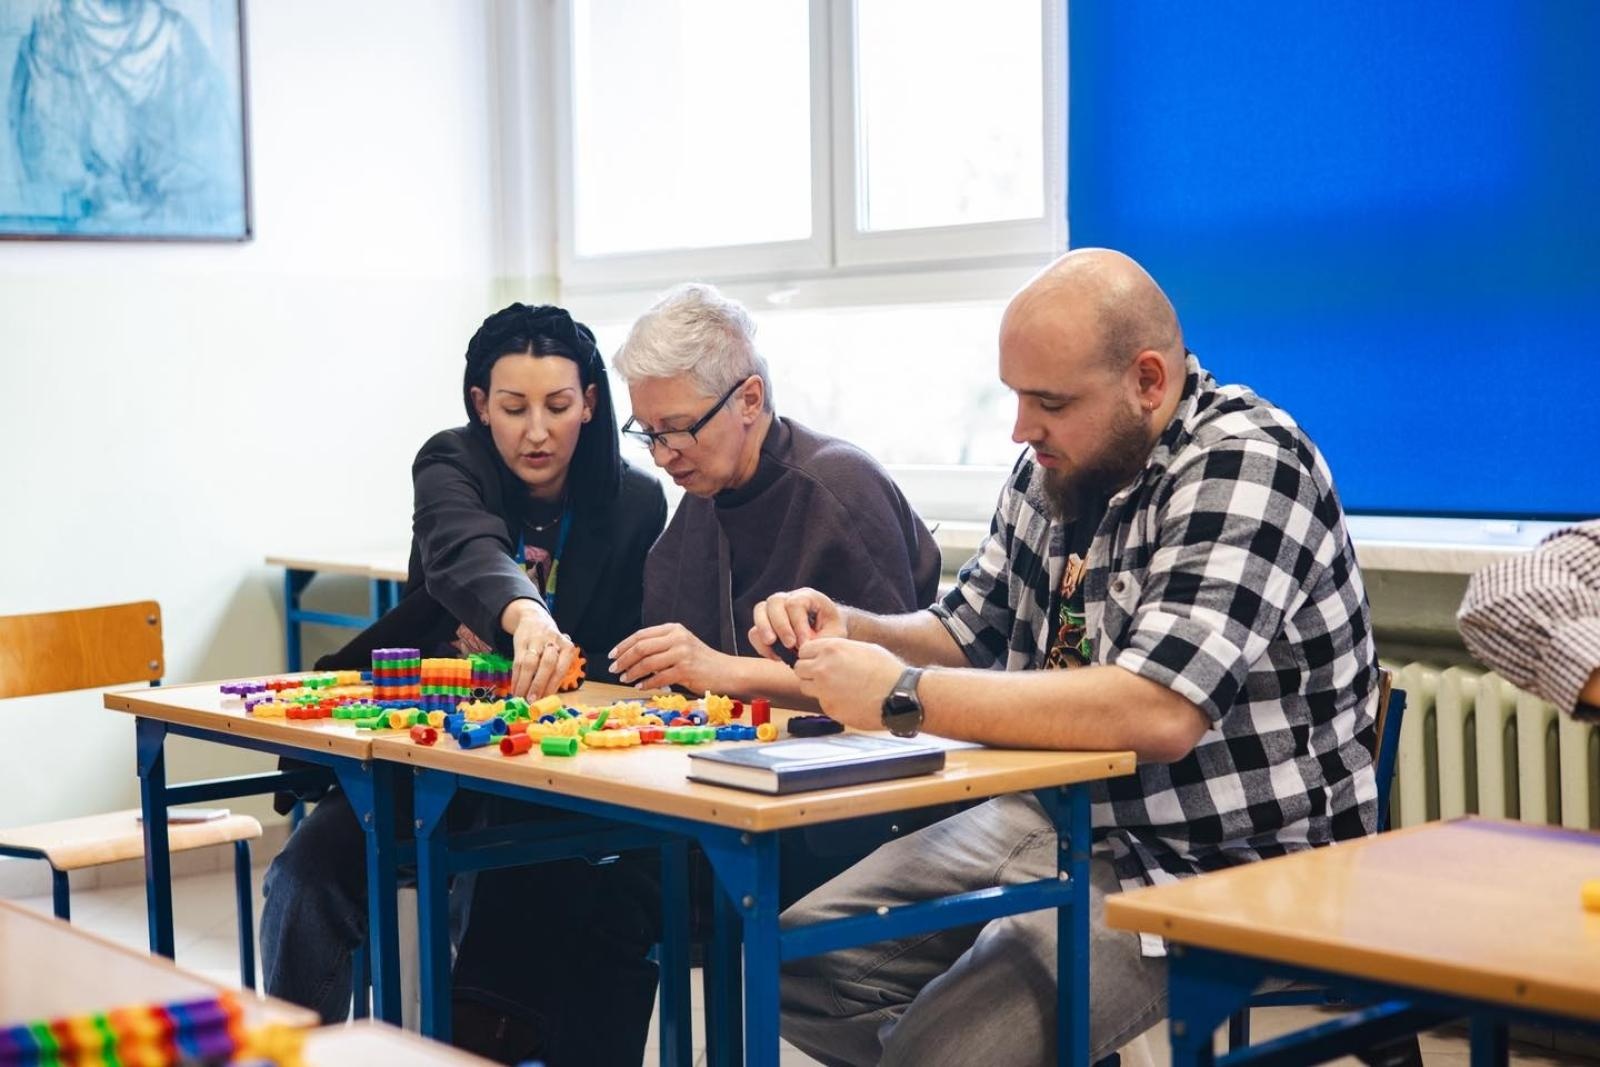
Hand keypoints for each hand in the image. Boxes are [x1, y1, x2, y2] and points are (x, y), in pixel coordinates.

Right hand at [504, 599, 576, 698]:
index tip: (544, 700)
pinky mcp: (521, 641)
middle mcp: (552, 642)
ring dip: (524, 683)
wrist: (534, 618)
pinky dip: (515, 678)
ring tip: (521, 698)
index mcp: (567, 647)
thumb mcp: (560, 652)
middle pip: (546, 665)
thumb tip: (546, 698)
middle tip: (532, 701)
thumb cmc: (551, 643)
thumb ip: (556, 671)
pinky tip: (514, 689)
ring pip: (529, 664)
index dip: (552, 686)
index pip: (561, 668)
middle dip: (538, 685)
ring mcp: (536, 640)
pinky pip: (517, 662)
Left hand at [608, 623, 727, 690]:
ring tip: (624, 679)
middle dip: (623, 659)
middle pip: (641, 647)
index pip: (641, 635)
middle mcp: (677, 638)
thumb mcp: (681, 646)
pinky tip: (640, 687)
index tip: (613, 655)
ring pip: (647, 663)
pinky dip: (646, 683)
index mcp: (674, 629)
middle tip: (613, 669)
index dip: (624, 645)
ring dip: (632, 673)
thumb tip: (631, 658)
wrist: (727, 672)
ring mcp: (682, 653)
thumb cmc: (702, 662)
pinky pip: (659, 678)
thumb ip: (660, 647)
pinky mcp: (686, 670)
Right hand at [749, 587, 847, 661]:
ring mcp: (774, 609)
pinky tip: (775, 657)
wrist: (827, 631)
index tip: (805, 643)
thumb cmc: (832, 630)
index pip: (796, 604)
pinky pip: (754, 630)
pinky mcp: (765, 624)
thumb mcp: (834, 633)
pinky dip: (760, 644)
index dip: (798, 624)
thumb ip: (820, 639)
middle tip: (789, 644)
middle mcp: (788, 598)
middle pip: (775, 601)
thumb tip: (802, 647)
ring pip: (760, 610)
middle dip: (780, 625)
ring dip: (764, 629)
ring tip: (772, 644)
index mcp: (807, 596)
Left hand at [792, 637, 904, 729]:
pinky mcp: (829, 708)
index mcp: (831, 649)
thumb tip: (825, 654)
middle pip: (799, 669)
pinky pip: (821, 702)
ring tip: (836, 687)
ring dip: (815, 687)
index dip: (811, 655)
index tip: (818, 659)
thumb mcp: (862, 648)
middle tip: (824, 675)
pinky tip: (847, 699)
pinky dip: (830, 701)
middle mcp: (822, 669)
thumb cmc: (887, 670)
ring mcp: (824, 690)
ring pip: (805, 687)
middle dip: (809, 671)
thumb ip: (838, 650)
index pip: (803, 650)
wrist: (899, 695)